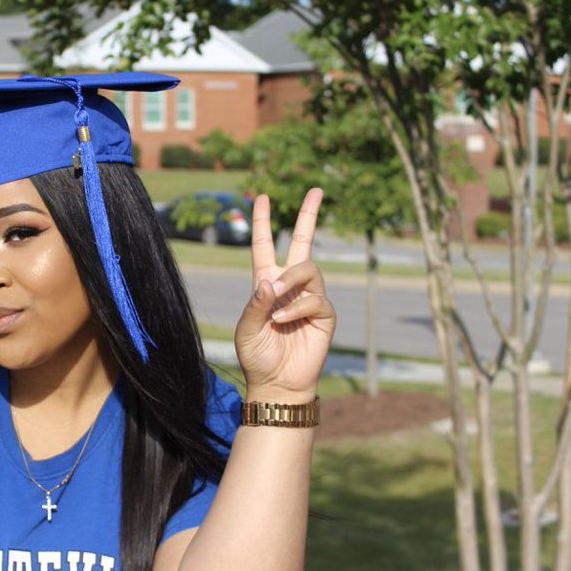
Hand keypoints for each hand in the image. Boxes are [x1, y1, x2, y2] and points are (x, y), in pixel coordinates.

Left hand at [234, 188, 335, 400]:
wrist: (276, 381)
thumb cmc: (256, 354)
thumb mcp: (246, 327)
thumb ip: (256, 303)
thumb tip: (272, 280)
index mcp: (265, 283)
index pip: (264, 246)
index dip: (262, 222)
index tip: (261, 196)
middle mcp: (289, 285)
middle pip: (303, 242)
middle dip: (309, 215)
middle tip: (316, 189)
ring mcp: (309, 297)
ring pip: (308, 269)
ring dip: (291, 282)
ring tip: (276, 306)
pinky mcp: (324, 314)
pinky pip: (316, 299)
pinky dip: (297, 308)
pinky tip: (283, 322)